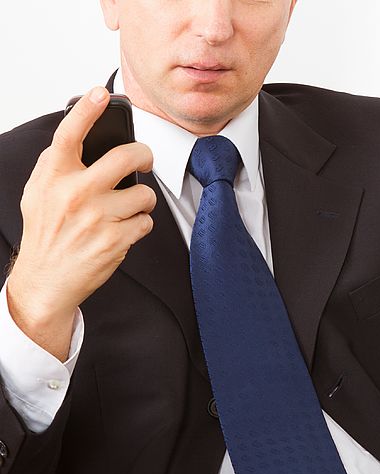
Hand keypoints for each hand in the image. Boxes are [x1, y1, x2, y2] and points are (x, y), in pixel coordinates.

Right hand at [7, 87, 155, 360]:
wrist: (46, 281)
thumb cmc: (47, 234)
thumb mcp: (40, 194)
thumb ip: (59, 167)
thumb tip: (86, 139)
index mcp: (54, 177)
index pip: (70, 134)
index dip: (87, 110)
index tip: (102, 93)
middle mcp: (75, 193)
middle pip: (126, 157)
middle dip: (145, 156)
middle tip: (145, 160)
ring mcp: (97, 217)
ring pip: (144, 195)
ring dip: (143, 203)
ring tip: (127, 209)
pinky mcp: (115, 240)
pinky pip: (146, 222)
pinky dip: (140, 225)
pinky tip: (123, 231)